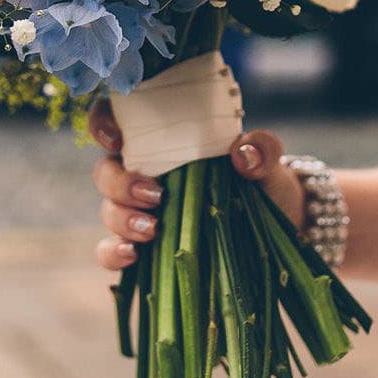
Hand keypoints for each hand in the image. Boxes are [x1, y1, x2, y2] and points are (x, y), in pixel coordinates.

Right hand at [87, 98, 306, 270]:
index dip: (102, 124)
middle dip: (119, 184)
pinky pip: (110, 250)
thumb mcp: (266, 160)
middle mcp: (142, 174)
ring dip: (122, 219)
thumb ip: (261, 148)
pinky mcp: (143, 248)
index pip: (115, 121)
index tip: (117, 139)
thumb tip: (242, 153)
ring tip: (153, 230)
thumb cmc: (261, 179)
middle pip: (105, 172)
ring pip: (108, 210)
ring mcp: (139, 212)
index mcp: (161, 142)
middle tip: (155, 196)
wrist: (274, 221)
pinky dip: (113, 253)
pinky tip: (133, 255)